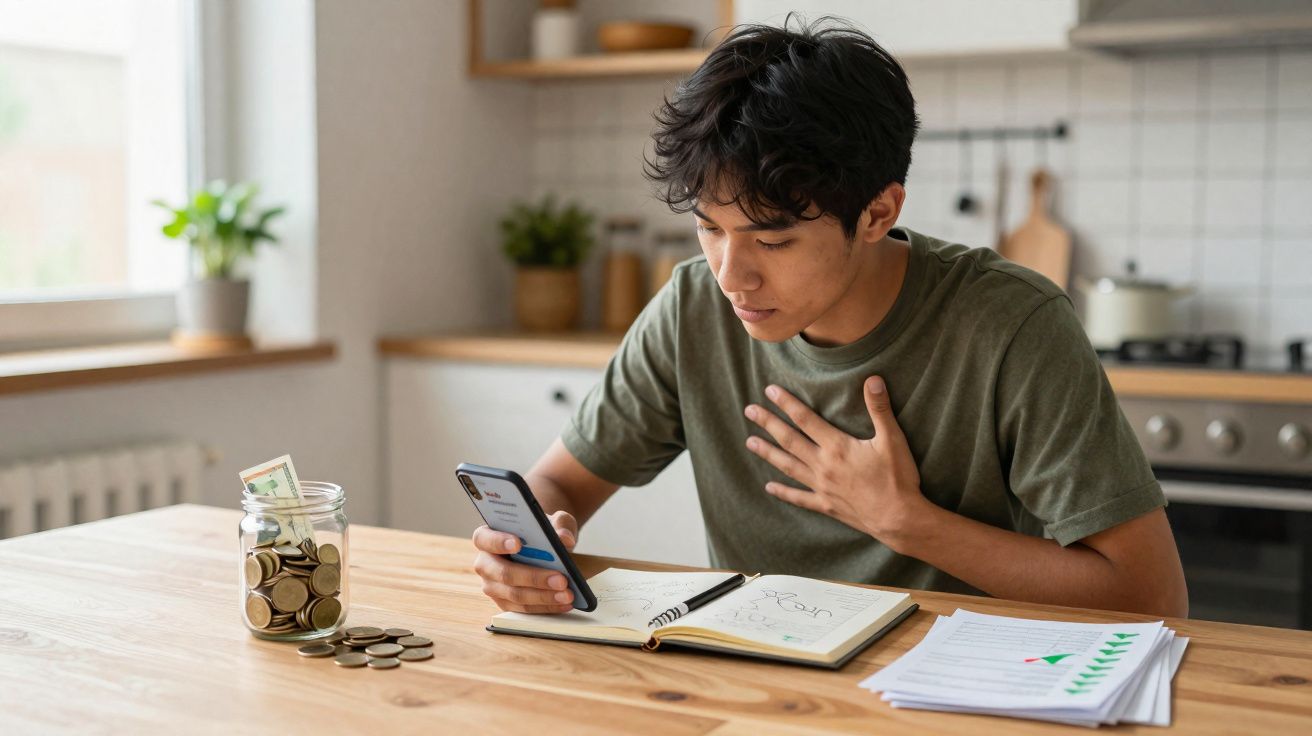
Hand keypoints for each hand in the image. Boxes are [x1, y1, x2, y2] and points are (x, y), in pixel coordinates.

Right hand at [472, 510, 578, 613]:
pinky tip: (564, 602)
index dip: (499, 542)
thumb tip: (565, 538)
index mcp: (486, 537)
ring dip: (543, 596)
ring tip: (567, 594)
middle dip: (533, 577)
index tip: (517, 544)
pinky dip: (546, 607)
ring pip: (515, 595)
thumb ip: (559, 523)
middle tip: (560, 579)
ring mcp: (493, 586)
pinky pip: (524, 609)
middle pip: (503, 573)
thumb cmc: (541, 531)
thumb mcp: (552, 520)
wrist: (542, 547)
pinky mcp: (505, 603)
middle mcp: (485, 563)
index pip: (484, 539)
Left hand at [743, 376, 924, 549]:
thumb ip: (879, 409)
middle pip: (789, 440)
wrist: (899, 518)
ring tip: (750, 442)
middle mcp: (823, 465)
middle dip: (768, 424)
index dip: (786, 404)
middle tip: (748, 411)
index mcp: (837, 447)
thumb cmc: (897, 478)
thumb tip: (873, 379)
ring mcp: (822, 487)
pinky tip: (769, 487)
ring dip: (768, 453)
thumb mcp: (892, 439)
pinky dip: (783, 492)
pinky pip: (799, 498)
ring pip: (788, 466)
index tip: (769, 390)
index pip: (805, 419)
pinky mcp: (826, 505)